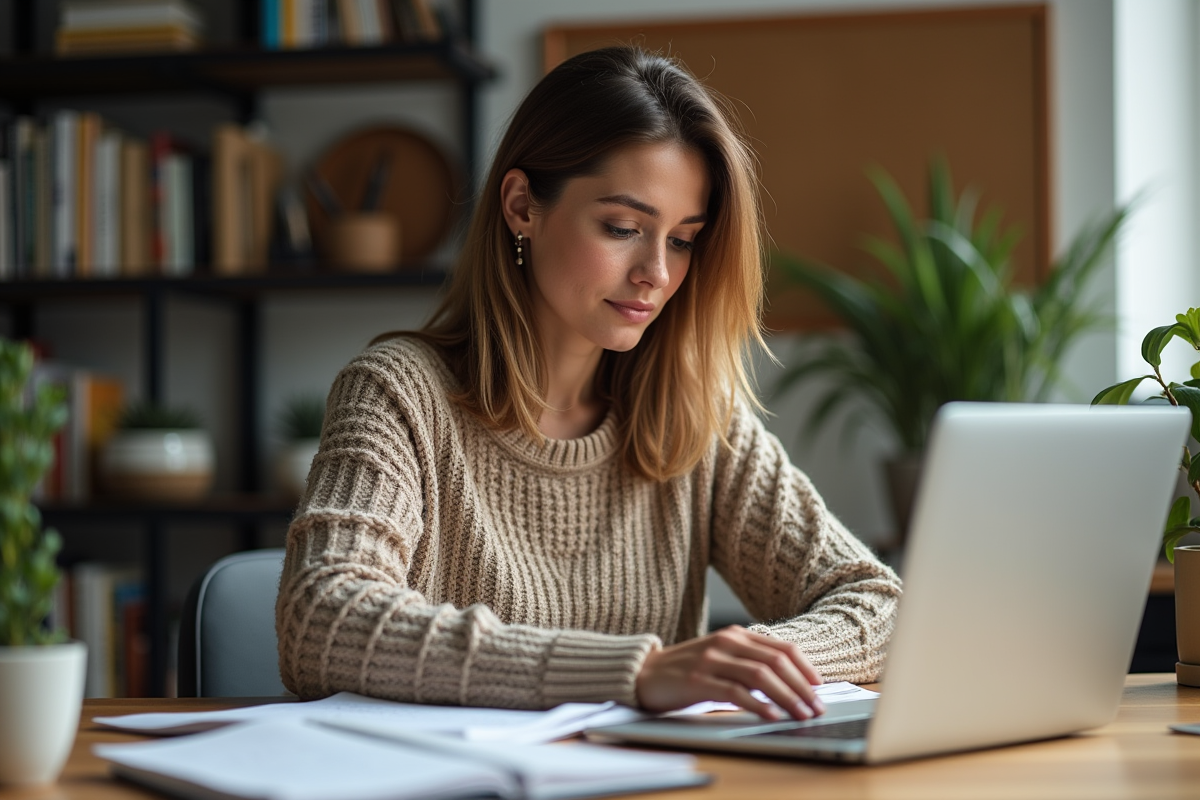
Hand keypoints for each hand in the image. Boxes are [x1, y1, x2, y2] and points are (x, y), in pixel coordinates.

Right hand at [635, 626, 824, 719]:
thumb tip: (787, 684)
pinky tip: (771, 716)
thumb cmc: (686, 670)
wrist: (644, 673)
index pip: (782, 649)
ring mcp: (711, 660)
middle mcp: (726, 642)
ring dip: (786, 697)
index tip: (819, 688)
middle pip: (776, 662)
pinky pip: (735, 692)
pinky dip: (757, 705)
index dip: (805, 668)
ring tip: (801, 715)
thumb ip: (748, 662)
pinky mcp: (698, 680)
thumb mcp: (721, 658)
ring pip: (760, 676)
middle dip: (802, 687)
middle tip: (817, 708)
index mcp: (736, 635)